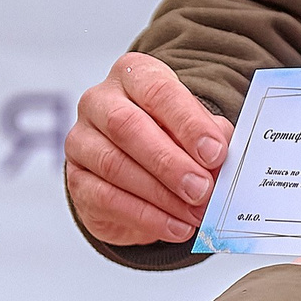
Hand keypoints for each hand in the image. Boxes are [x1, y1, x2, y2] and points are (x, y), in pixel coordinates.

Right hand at [66, 52, 232, 246]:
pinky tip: (175, 226)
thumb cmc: (170, 135)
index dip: (188, 123)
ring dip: (160, 195)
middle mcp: (100, 101)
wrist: (137, 164)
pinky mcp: (77, 179)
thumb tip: (224, 160)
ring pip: (114, 165)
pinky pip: (106, 198)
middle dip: (169, 162)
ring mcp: (81, 139)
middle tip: (202, 189)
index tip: (215, 153)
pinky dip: (145, 217)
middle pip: (127, 126)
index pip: (157, 91)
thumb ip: (211, 137)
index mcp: (133, 74)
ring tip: (194, 213)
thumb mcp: (197, 128)